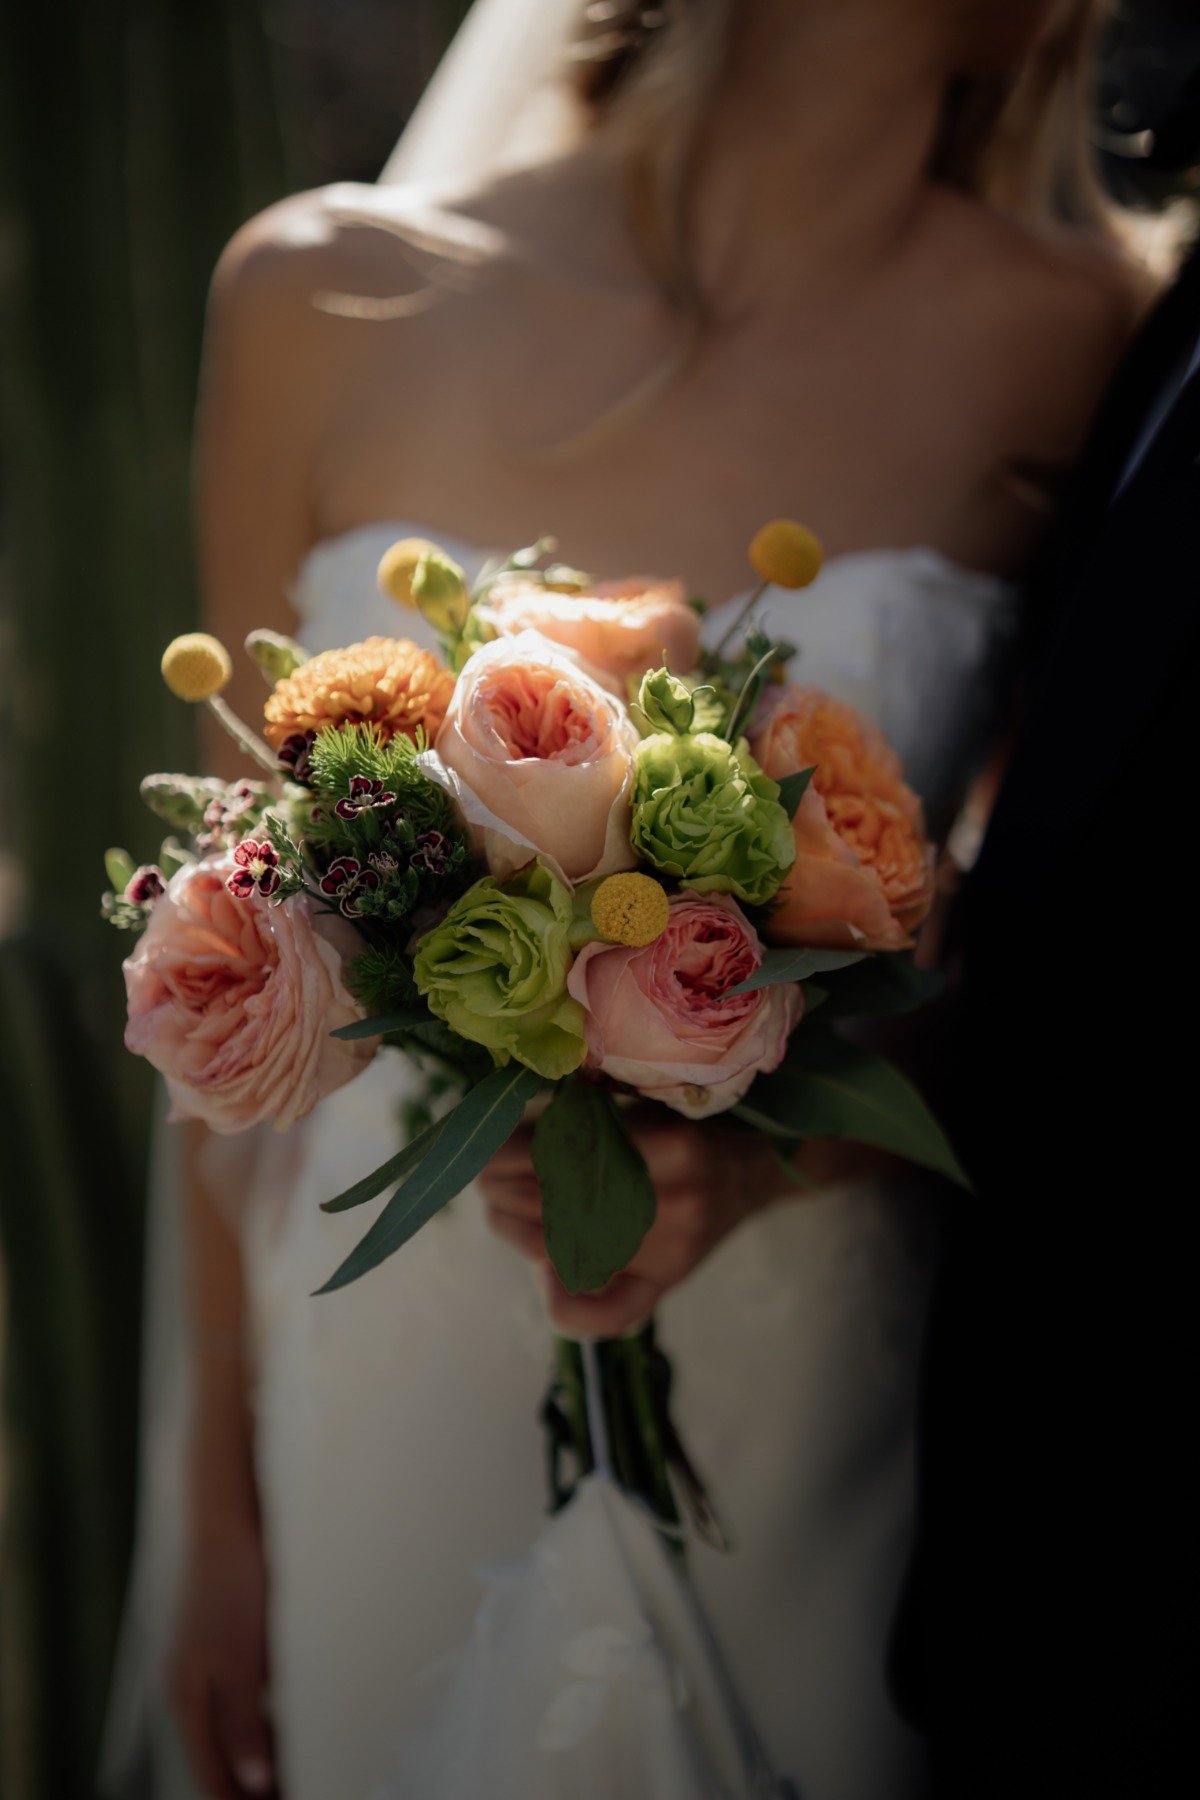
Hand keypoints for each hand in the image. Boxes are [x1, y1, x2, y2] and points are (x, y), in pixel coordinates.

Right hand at [170, 1508, 278, 1798]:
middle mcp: (194, 1689)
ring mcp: (211, 1667)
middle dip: (252, 1784)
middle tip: (294, 1791)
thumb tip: (251, 1782)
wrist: (232, 1519)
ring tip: (296, 1772)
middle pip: (220, 1757)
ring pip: (237, 1730)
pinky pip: (248, 1701)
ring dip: (263, 1755)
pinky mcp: (231, 1645)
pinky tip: (293, 1725)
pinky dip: (268, 1722)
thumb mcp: (241, 1660)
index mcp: (188, 1699)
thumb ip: (243, 1722)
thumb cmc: (234, 1583)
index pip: (211, 1774)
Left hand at [482, 1109, 789, 1336]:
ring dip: (517, 1231)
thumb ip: (588, 1113)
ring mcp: (673, 1253)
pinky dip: (567, 1305)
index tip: (483, 1147)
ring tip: (497, 1210)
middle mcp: (675, 1207)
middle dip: (504, 1190)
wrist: (752, 1166)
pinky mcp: (669, 1284)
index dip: (509, 1154)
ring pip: (569, 1253)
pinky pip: (609, 1314)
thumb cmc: (688, 1123)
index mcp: (672, 1150)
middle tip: (481, 1177)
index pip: (564, 1156)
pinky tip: (545, 1278)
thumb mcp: (648, 1102)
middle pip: (560, 1205)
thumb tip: (506, 1127)